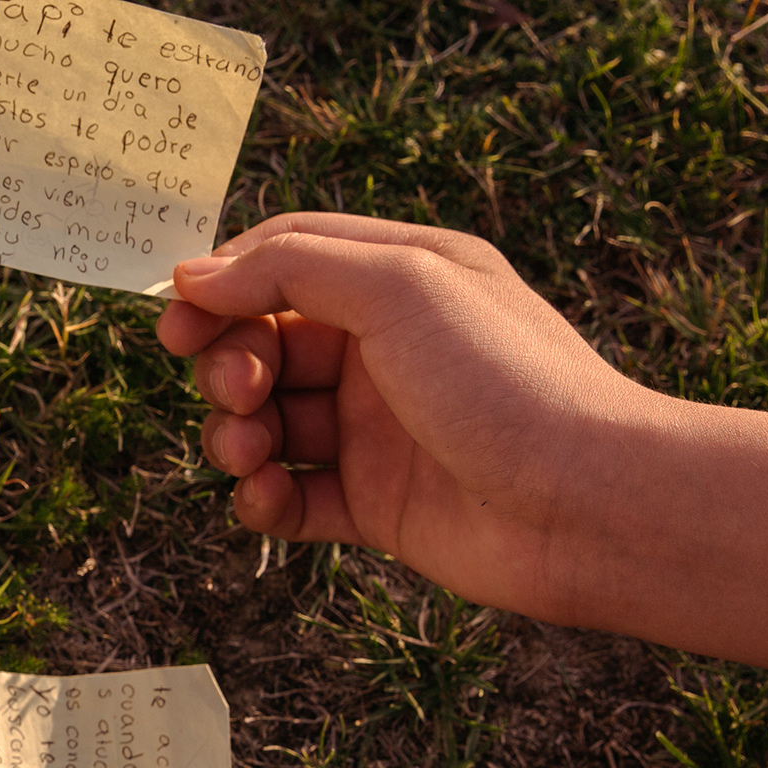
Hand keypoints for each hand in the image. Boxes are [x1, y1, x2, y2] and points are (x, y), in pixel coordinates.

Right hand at [155, 213, 656, 622]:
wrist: (589, 506)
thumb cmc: (509, 382)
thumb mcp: (400, 287)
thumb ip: (290, 267)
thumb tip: (194, 274)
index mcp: (401, 280)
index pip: (284, 260)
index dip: (222, 286)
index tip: (177, 320)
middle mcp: (386, 351)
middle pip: (264, 343)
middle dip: (229, 365)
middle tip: (240, 391)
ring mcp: (378, 432)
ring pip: (267, 423)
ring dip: (235, 435)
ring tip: (251, 454)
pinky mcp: (376, 507)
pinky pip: (290, 498)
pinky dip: (261, 499)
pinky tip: (267, 500)